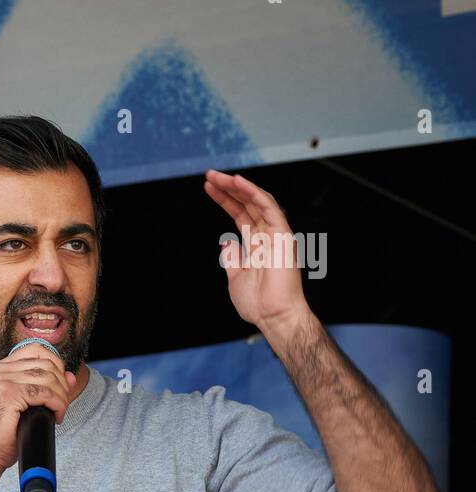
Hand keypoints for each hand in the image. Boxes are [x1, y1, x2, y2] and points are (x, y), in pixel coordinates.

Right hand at [0, 342, 75, 478]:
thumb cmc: (4, 433)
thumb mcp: (27, 404)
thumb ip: (46, 386)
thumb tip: (70, 376)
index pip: (35, 350)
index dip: (55, 363)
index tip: (60, 385)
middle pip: (45, 363)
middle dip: (61, 384)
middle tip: (61, 404)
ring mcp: (1, 381)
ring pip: (47, 378)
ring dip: (61, 396)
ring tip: (58, 412)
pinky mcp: (7, 394)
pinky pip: (44, 392)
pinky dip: (57, 404)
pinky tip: (55, 416)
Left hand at [204, 169, 311, 331]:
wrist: (272, 316)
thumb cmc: (258, 303)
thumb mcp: (235, 278)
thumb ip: (232, 259)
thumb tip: (227, 243)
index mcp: (257, 245)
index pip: (241, 216)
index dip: (226, 201)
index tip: (208, 188)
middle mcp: (268, 236)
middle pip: (247, 205)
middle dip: (228, 189)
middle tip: (209, 175)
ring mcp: (276, 235)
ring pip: (258, 201)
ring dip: (238, 187)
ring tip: (218, 177)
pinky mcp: (282, 235)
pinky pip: (269, 207)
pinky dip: (254, 193)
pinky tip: (238, 182)